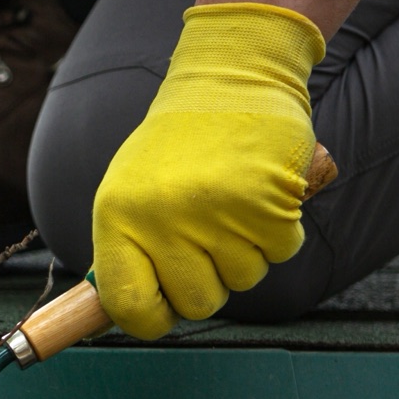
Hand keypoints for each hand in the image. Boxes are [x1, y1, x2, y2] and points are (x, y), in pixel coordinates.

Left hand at [91, 3, 324, 337]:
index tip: (163, 309)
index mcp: (117, 215)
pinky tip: (260, 193)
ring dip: (246, 251)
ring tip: (231, 202)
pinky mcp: (266, 203)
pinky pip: (281, 252)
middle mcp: (161, 217)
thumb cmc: (179, 148)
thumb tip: (118, 316)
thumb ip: (127, 253)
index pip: (128, 305)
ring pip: (244, 280)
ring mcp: (214, 212)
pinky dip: (278, 231)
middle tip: (207, 235)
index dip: (151, 318)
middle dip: (209, 280)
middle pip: (196, 303)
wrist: (230, 79)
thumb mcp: (129, 194)